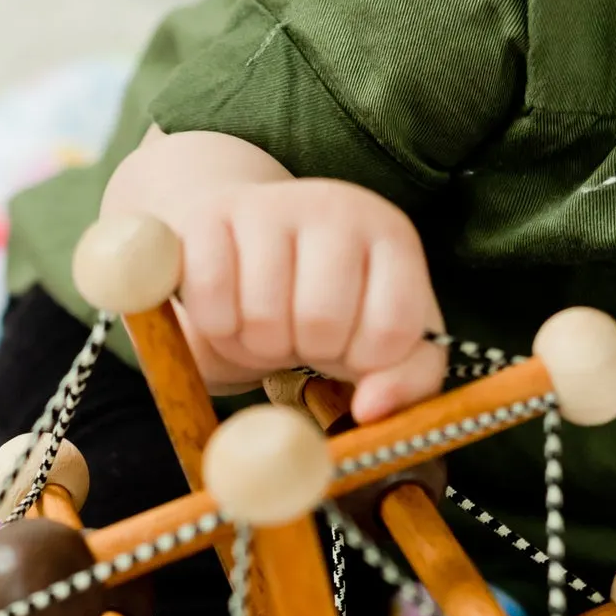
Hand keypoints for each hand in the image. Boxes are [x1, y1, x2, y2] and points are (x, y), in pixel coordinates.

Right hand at [171, 177, 448, 420]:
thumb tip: (370, 410)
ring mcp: (269, 205)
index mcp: (392, 237)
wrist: (250, 250)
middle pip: (322, 321)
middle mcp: (336, 206)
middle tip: (299, 334)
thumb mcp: (384, 342)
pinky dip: (216, 326)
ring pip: (263, 314)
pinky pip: (211, 295)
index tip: (351, 345)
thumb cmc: (329, 303)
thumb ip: (405, 381)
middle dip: (304, 351)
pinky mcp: (210, 213)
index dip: (363, 361)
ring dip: (256, 344)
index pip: (392, 328)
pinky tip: (228, 312)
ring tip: (264, 324)